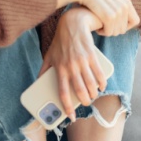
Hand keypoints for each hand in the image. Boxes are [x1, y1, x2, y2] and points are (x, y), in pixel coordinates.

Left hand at [39, 7, 106, 121]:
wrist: (72, 24)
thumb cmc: (60, 41)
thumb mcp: (48, 55)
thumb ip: (43, 70)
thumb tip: (38, 82)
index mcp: (59, 69)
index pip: (62, 93)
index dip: (67, 107)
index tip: (71, 116)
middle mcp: (70, 67)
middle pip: (80, 91)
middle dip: (84, 101)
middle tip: (85, 103)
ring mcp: (82, 62)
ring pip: (91, 85)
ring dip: (93, 93)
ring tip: (93, 95)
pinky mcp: (92, 56)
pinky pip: (99, 74)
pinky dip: (102, 83)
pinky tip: (101, 86)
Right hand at [75, 0, 140, 35]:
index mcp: (127, 2)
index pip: (135, 21)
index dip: (126, 26)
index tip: (115, 24)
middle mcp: (125, 7)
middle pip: (124, 29)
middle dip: (115, 30)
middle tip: (105, 26)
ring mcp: (117, 12)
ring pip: (116, 32)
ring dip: (108, 32)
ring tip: (100, 26)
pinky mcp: (108, 17)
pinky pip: (109, 32)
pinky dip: (103, 32)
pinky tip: (97, 28)